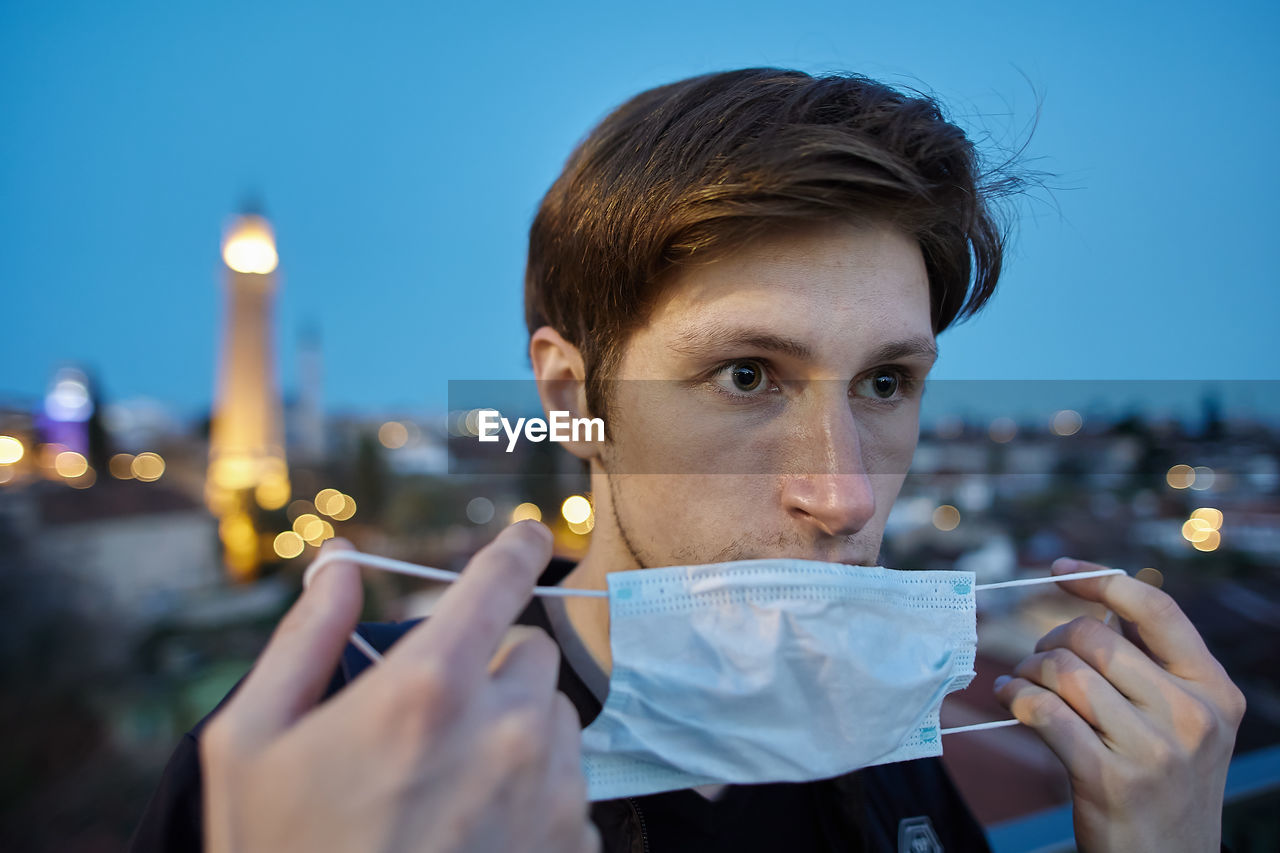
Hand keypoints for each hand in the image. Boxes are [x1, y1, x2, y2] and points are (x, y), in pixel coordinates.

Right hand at [200, 521, 599, 852]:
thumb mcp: (250, 744)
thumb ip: (304, 640)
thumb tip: (340, 565)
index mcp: (429, 690)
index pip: (499, 582)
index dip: (514, 549)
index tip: (528, 536)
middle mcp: (509, 732)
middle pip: (531, 656)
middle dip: (491, 673)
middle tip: (435, 723)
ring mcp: (552, 795)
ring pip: (558, 723)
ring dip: (518, 736)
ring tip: (451, 793)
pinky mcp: (574, 848)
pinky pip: (571, 791)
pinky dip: (536, 799)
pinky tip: (477, 838)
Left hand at [995, 557, 1244, 851]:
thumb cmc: (1163, 784)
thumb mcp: (1185, 724)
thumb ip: (1153, 669)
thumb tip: (1095, 609)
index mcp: (1215, 691)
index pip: (1157, 610)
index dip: (1103, 581)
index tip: (1060, 570)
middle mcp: (1192, 716)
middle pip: (1096, 638)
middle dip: (1051, 641)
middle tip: (1036, 660)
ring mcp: (1154, 750)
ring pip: (1065, 672)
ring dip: (1028, 671)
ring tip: (1021, 684)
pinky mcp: (1110, 779)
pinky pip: (1045, 713)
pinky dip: (1017, 699)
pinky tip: (1011, 701)